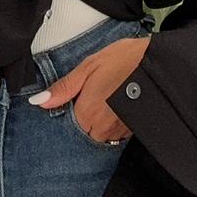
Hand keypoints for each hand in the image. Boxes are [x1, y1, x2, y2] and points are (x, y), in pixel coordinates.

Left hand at [26, 36, 149, 143]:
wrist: (157, 62)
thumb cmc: (123, 60)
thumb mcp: (88, 67)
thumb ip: (63, 88)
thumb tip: (39, 101)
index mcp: (87, 113)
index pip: (67, 126)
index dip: (69, 113)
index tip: (74, 100)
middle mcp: (102, 128)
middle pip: (83, 133)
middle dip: (82, 120)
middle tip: (90, 97)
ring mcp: (119, 132)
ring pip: (99, 136)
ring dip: (97, 123)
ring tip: (104, 100)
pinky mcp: (132, 130)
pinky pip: (115, 135)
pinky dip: (111, 124)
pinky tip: (115, 106)